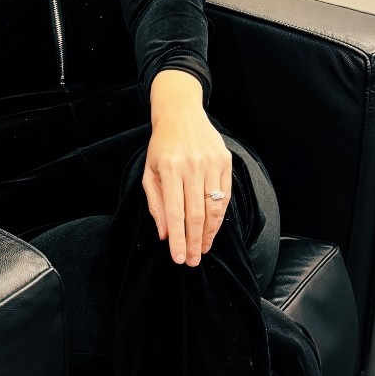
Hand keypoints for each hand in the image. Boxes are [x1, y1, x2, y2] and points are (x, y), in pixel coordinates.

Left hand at [142, 71, 232, 266]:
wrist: (181, 114)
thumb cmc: (162, 147)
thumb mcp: (149, 173)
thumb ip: (156, 204)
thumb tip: (165, 234)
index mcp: (169, 170)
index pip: (174, 213)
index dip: (178, 239)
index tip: (179, 258)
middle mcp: (192, 167)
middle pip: (196, 214)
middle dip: (195, 242)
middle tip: (193, 261)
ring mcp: (211, 164)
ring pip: (214, 208)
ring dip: (209, 234)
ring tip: (203, 249)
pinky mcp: (225, 162)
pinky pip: (225, 196)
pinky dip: (219, 217)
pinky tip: (213, 230)